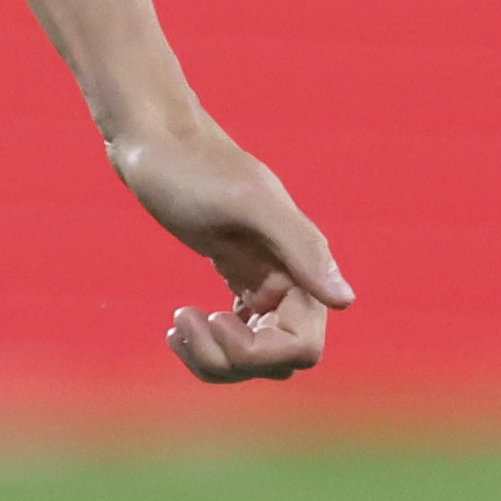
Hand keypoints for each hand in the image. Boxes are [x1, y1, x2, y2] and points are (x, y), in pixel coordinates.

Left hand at [117, 115, 352, 385]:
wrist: (155, 139)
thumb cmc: (194, 166)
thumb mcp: (246, 203)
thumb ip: (301, 246)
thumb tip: (345, 300)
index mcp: (301, 265)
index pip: (302, 347)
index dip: (257, 353)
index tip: (214, 318)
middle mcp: (290, 279)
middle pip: (276, 361)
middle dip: (229, 358)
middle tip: (183, 321)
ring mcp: (264, 281)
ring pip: (254, 357)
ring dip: (212, 357)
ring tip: (176, 325)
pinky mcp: (237, 276)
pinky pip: (237, 336)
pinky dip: (208, 344)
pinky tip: (176, 326)